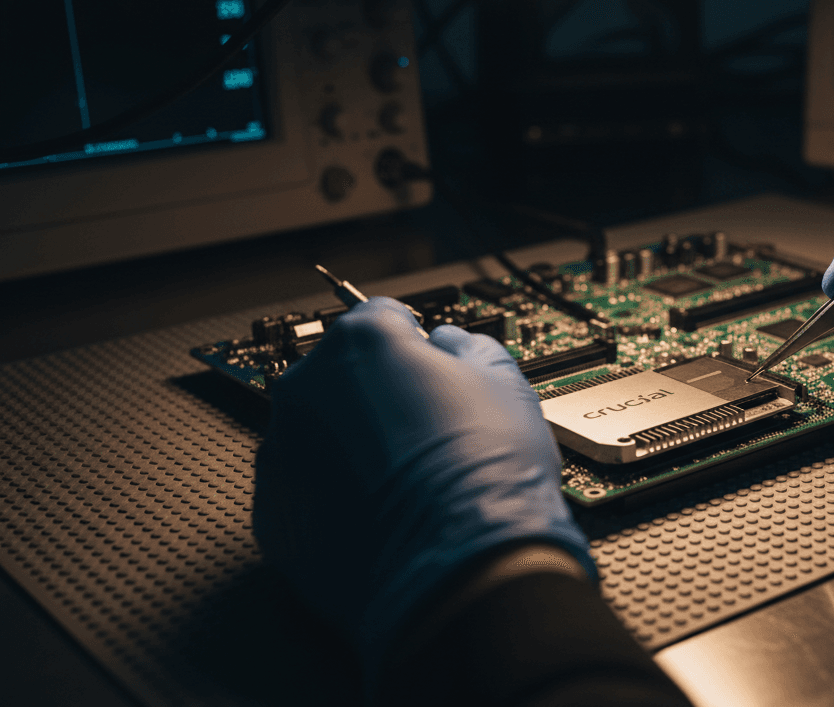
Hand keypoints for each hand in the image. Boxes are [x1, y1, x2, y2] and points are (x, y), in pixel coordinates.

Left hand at [252, 298, 593, 673]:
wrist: (462, 571)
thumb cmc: (486, 477)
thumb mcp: (505, 382)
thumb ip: (467, 346)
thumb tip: (449, 347)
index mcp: (361, 342)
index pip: (382, 317)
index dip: (414, 343)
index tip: (428, 369)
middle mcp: (306, 388)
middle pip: (341, 375)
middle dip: (376, 396)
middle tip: (423, 433)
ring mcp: (281, 454)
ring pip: (317, 433)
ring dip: (350, 447)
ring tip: (405, 483)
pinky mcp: (273, 515)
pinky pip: (301, 491)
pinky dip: (332, 498)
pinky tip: (379, 516)